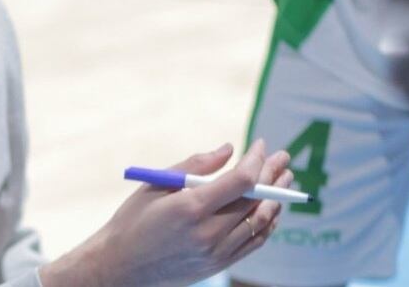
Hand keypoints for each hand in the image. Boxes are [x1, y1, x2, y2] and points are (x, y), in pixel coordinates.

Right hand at [40, 140, 290, 286]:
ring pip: (259, 222)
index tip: (260, 145)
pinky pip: (253, 242)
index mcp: (190, 208)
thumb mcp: (157, 184)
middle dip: (272, 175)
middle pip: (255, 200)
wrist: (123, 264)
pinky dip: (267, 224)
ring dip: (276, 199)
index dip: (256, 160)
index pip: (240, 181)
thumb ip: (195, 165)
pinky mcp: (218, 264)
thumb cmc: (134, 218)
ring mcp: (216, 252)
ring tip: (285, 179)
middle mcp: (208, 232)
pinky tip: (272, 209)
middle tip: (282, 157)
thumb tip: (228, 149)